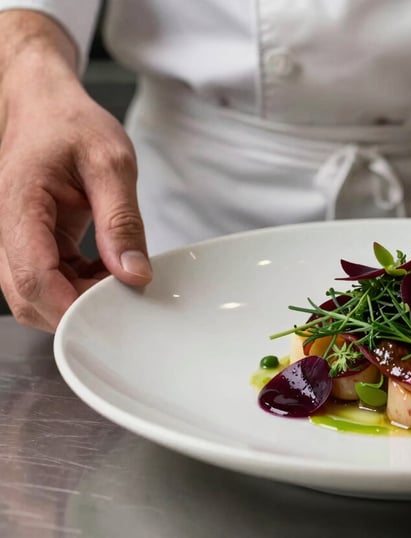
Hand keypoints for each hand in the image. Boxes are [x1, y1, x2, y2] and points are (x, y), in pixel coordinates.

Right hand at [0, 48, 151, 331]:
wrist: (48, 107)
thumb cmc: (73, 125)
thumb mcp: (111, 164)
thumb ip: (122, 221)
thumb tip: (134, 273)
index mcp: (18, 204)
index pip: (34, 276)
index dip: (72, 306)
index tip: (113, 313)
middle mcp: (6, 228)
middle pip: (28, 297)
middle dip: (76, 309)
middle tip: (125, 298)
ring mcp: (15, 239)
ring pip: (34, 295)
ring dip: (77, 299)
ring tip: (119, 280)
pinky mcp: (31, 244)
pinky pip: (48, 280)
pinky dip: (78, 286)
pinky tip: (107, 271)